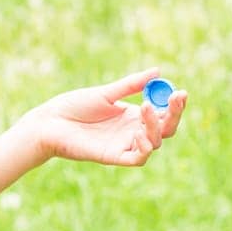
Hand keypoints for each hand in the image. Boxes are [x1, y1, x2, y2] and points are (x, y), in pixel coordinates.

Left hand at [22, 67, 186, 167]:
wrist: (50, 121)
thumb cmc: (74, 106)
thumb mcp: (106, 93)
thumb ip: (131, 85)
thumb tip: (158, 72)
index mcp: (132, 115)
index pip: (162, 112)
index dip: (174, 104)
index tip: (181, 92)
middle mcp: (132, 131)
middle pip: (165, 129)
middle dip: (174, 114)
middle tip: (175, 98)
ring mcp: (124, 144)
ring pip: (154, 143)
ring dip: (156, 127)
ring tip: (144, 108)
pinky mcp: (113, 157)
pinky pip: (138, 158)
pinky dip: (144, 148)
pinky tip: (139, 132)